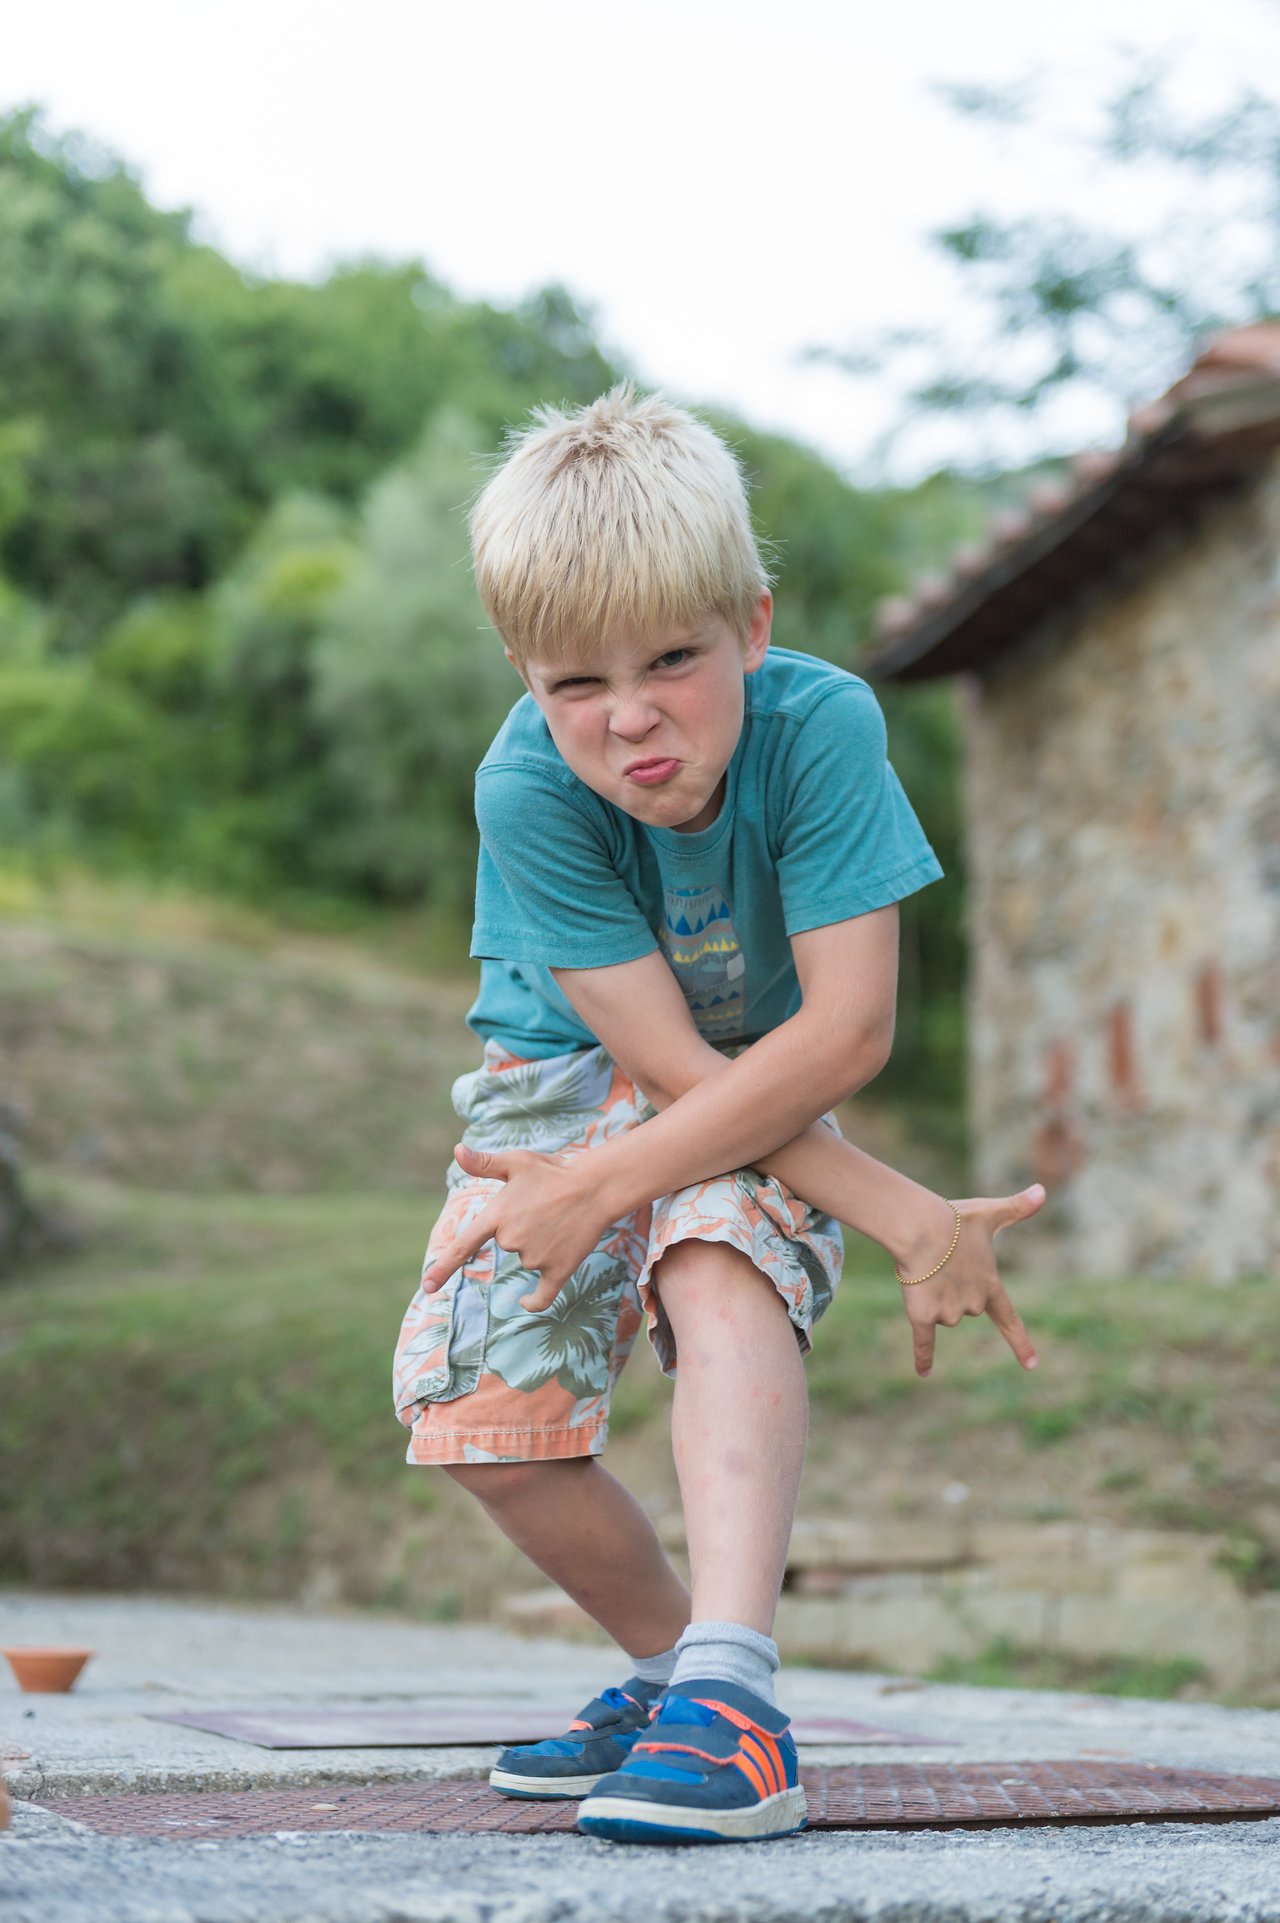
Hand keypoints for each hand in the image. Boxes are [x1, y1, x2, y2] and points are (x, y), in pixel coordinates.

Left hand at [421, 1142, 611, 1311]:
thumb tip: (456, 1151)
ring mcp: (535, 1258)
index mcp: (497, 1215)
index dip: (443, 1268)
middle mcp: (511, 1240)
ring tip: (559, 1220)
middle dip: (521, 1229)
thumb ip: (484, 1163)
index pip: (463, 1246)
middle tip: (543, 1207)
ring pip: (527, 1259)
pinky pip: (541, 1296)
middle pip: (507, 1245)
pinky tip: (524, 1302)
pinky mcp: (558, 1271)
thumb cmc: (555, 1171)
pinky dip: (533, 1301)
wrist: (596, 1187)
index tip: (428, 1286)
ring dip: (539, 1246)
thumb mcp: (517, 1161)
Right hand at [897, 1185, 1045, 1377]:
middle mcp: (974, 1305)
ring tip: (926, 1268)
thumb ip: (1017, 1207)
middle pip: (965, 1308)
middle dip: (953, 1290)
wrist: (923, 1229)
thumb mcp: (991, 1213)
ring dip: (933, 1297)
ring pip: (941, 1314)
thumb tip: (1043, 1190)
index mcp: (991, 1286)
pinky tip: (923, 1373)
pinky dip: (923, 1358)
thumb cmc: (956, 1220)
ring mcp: (949, 1313)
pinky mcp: (923, 1316)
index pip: (1009, 1320)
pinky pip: (924, 1343)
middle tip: (942, 1260)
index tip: (1032, 1365)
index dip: (1020, 1342)